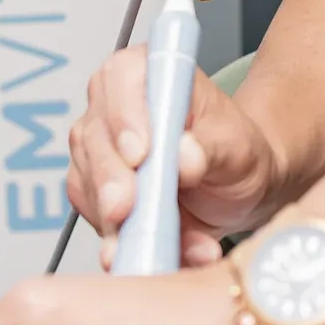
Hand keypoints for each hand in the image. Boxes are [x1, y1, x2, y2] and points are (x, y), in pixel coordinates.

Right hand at [67, 49, 282, 267]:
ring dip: (117, 219)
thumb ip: (212, 148)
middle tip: (127, 210)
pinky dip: (123, 240)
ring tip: (162, 244)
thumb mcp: (239, 146)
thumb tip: (184, 157)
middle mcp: (114, 105)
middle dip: (110, 178)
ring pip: (86, 181)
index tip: (140, 154)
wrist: (236, 190)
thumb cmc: (238, 152)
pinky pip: (93, 217)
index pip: (121, 77)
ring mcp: (99, 150)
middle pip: (93, 135)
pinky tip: (159, 252)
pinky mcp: (94, 192)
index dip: (124, 115)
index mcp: (150, 72)